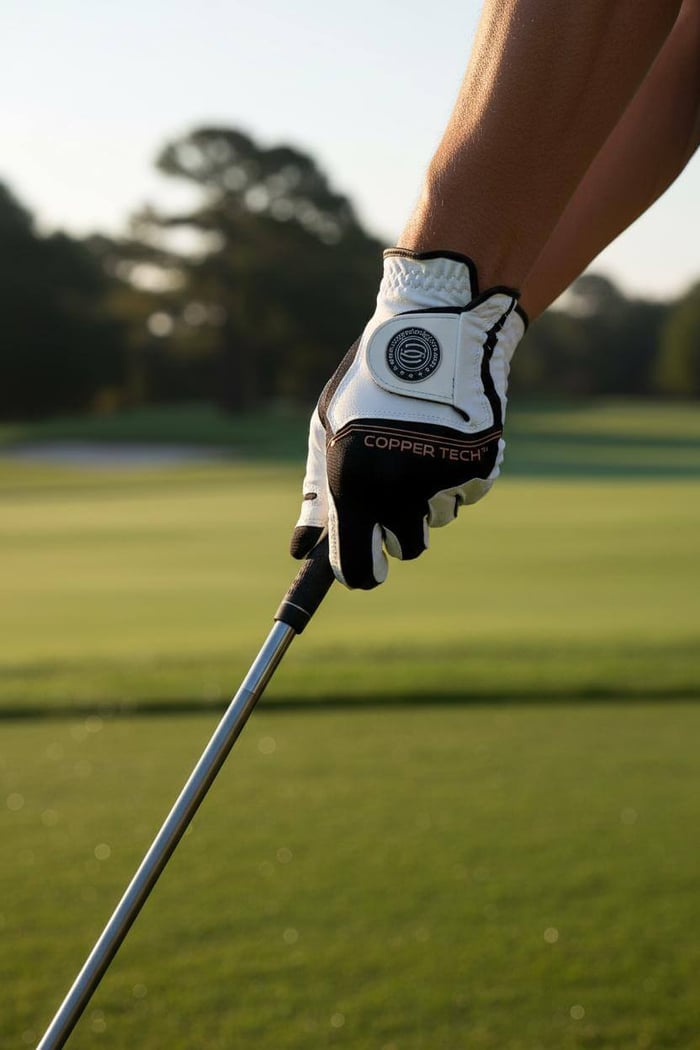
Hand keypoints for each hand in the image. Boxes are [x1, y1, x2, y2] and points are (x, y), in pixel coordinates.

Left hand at [291, 249, 525, 588]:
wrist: (435, 329)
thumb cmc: (369, 382)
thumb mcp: (328, 432)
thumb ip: (316, 494)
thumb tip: (299, 550)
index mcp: (352, 483)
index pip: (357, 567)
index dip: (361, 573)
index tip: (365, 569)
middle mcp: (398, 488)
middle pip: (407, 550)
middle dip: (399, 530)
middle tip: (396, 489)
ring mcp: (442, 479)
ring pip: (439, 520)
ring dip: (429, 497)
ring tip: (420, 443)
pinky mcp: (480, 465)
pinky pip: (467, 494)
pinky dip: (457, 475)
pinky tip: (447, 433)